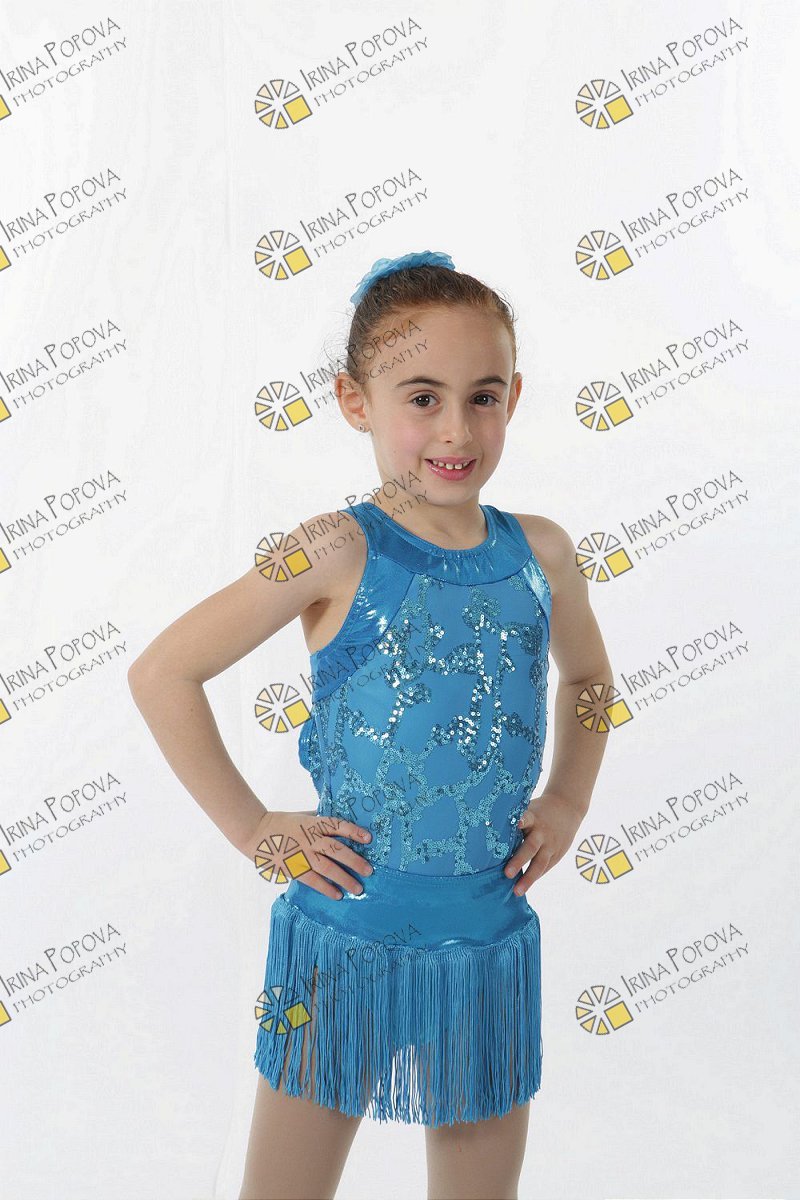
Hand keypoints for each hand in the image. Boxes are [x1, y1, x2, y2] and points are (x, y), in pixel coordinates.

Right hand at [243, 809, 373, 898]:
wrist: (255, 832)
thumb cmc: (281, 822)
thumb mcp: (302, 815)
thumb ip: (319, 818)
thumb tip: (337, 821)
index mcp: (314, 823)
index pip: (338, 825)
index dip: (354, 832)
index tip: (369, 839)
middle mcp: (310, 838)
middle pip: (336, 850)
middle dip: (355, 861)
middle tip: (369, 870)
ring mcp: (302, 854)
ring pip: (327, 867)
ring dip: (344, 878)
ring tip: (358, 888)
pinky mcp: (294, 868)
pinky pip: (313, 880)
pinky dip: (326, 888)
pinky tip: (337, 894)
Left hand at [503, 790, 586, 895]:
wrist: (567, 808)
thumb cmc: (539, 811)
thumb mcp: (529, 809)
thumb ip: (515, 819)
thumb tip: (486, 829)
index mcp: (533, 818)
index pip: (527, 819)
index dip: (522, 821)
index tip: (517, 824)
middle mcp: (542, 833)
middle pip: (531, 847)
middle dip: (519, 861)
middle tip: (507, 873)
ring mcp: (551, 845)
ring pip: (540, 864)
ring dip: (528, 878)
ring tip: (517, 892)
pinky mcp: (557, 854)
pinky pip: (544, 868)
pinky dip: (534, 878)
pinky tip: (523, 887)